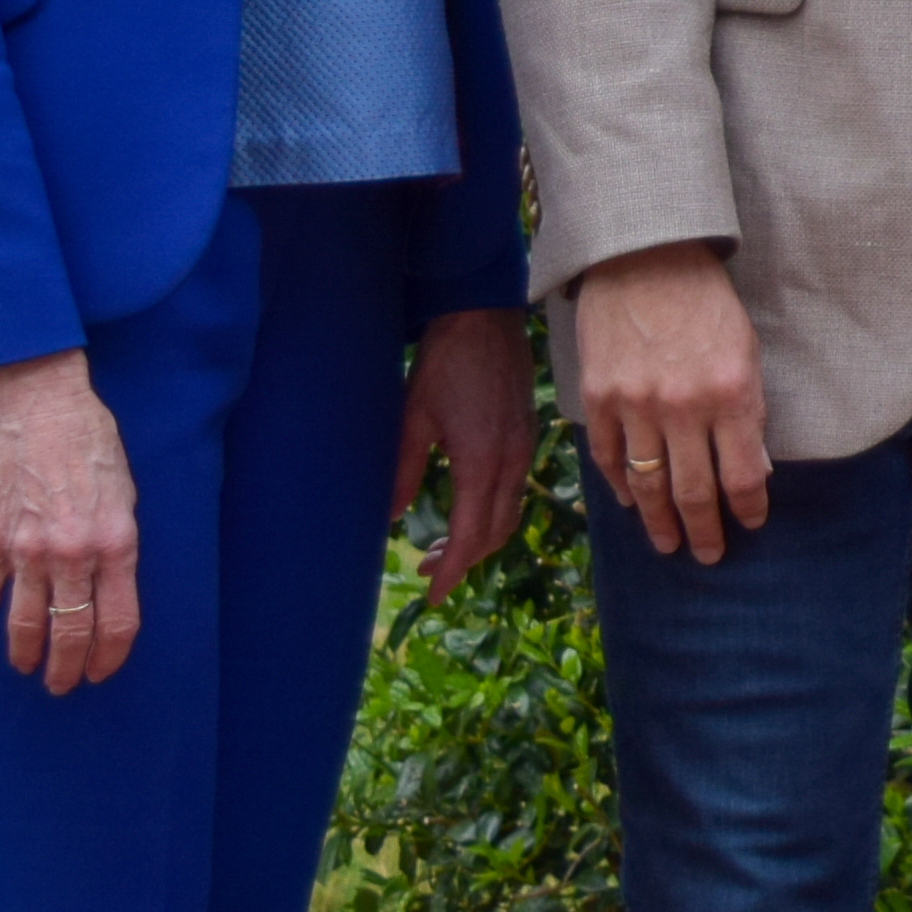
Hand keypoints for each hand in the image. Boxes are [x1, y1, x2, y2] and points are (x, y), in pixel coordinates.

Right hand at [0, 349, 139, 693]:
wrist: (34, 400)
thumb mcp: (124, 490)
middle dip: (67, 668)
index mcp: (116, 543)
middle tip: (62, 685)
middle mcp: (73, 555)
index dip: (110, 655)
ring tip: (27, 668)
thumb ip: (116, 540)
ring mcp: (27, 550)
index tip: (101, 671)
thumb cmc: (88, 437)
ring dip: (26, 655)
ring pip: (26, 624)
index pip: (119, 621)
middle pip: (72, 632)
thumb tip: (109, 580)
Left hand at [395, 311, 538, 594]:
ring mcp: (523, 450)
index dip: (452, 571)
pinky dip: (490, 514)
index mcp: (483, 463)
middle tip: (425, 570)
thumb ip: (402, 471)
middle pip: (495, 533)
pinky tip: (465, 507)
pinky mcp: (524, 437)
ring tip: (441, 545)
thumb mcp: (412, 417)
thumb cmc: (444, 363)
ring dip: (478, 538)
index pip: (472, 535)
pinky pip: (513, 492)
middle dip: (463, 560)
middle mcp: (511, 463)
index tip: (431, 595)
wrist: (485, 317)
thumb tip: (386, 518)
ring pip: (507, 514)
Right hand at [572, 243, 771, 562]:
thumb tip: (751, 468)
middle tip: (709, 555)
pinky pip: (609, 458)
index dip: (749, 508)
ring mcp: (635, 405)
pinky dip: (620, 487)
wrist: (645, 258)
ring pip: (649, 486)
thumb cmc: (706, 303)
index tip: (752, 523)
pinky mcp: (597, 397)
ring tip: (668, 544)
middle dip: (705, 532)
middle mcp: (684, 407)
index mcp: (731, 394)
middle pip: (696, 492)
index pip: (744, 476)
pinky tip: (632, 502)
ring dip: (660, 523)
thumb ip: (748, 410)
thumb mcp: (746, 351)